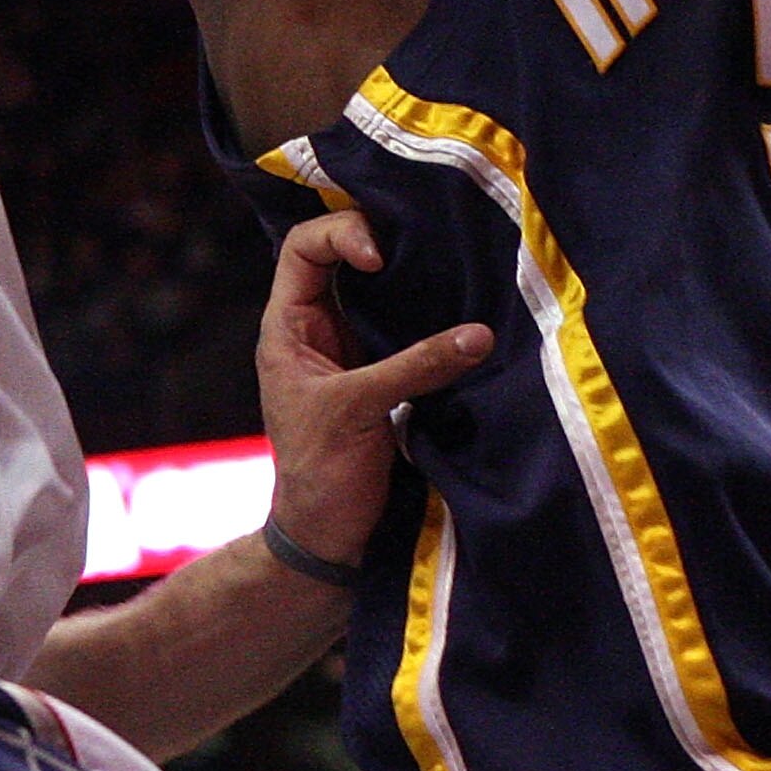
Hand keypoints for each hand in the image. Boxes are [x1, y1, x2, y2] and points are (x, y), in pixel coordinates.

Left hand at [256, 211, 491, 570]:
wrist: (329, 536)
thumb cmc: (322, 472)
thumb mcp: (360, 410)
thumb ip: (416, 366)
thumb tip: (482, 335)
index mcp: (289, 326)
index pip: (303, 248)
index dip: (341, 234)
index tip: (379, 258)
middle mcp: (318, 328)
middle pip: (344, 257)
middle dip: (384, 239)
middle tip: (429, 238)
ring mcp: (353, 350)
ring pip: (379, 292)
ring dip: (413, 277)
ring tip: (453, 262)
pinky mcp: (386, 374)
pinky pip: (407, 326)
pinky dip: (432, 313)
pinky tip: (463, 306)